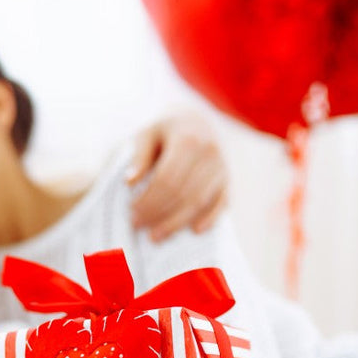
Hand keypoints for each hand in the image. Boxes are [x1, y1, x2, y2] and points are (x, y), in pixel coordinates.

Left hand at [126, 112, 229, 241]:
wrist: (195, 120)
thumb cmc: (165, 131)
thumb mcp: (147, 134)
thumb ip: (139, 157)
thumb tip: (129, 183)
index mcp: (187, 140)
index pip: (166, 179)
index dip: (149, 200)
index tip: (132, 214)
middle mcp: (208, 153)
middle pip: (182, 193)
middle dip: (158, 214)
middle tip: (138, 227)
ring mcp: (221, 167)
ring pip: (199, 202)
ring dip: (177, 222)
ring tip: (156, 237)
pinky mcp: (227, 179)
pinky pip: (221, 203)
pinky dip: (210, 219)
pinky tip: (195, 232)